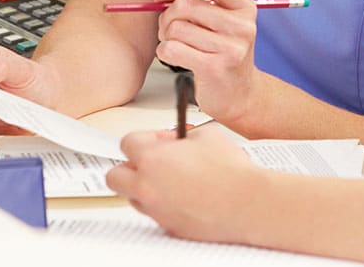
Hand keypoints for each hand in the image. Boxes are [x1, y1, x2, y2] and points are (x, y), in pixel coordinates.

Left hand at [106, 129, 260, 242]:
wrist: (248, 203)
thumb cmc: (230, 170)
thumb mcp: (206, 135)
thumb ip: (183, 135)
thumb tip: (179, 141)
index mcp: (151, 159)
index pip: (127, 142)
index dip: (147, 137)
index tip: (164, 139)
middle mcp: (147, 186)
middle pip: (115, 176)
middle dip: (131, 166)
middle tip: (153, 161)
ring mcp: (155, 210)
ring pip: (133, 197)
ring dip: (145, 186)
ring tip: (171, 179)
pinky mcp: (168, 227)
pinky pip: (154, 212)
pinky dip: (163, 203)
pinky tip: (185, 196)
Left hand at [153, 0, 261, 123]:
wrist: (240, 94)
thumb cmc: (224, 52)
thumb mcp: (222, 21)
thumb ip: (198, 1)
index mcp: (245, 7)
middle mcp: (242, 26)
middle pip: (187, 4)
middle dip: (167, 14)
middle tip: (168, 26)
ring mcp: (231, 48)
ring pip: (176, 28)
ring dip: (166, 35)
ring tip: (176, 43)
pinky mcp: (214, 68)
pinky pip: (172, 49)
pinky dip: (164, 51)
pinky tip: (176, 56)